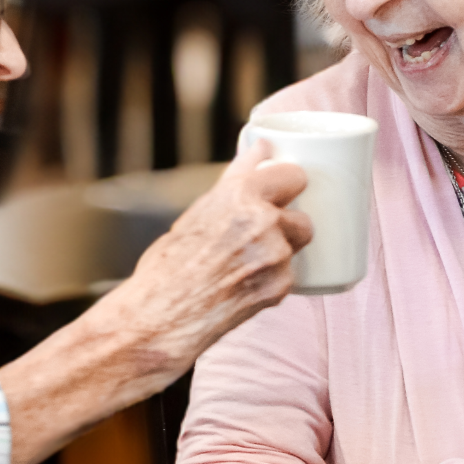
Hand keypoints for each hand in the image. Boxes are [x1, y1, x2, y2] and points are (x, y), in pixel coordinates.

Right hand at [0, 144, 309, 463]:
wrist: (160, 316)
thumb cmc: (170, 263)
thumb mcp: (199, 211)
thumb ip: (237, 179)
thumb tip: (261, 147)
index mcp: (241, 195)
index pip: (295, 176)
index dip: (288, 186)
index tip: (282, 193)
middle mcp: (263, 221)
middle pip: (302, 216)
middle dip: (286, 226)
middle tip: (254, 239)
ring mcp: (275, 256)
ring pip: (296, 247)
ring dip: (279, 253)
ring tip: (242, 265)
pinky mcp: (280, 286)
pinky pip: (288, 275)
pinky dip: (271, 280)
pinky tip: (242, 285)